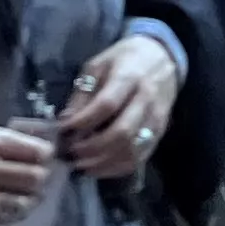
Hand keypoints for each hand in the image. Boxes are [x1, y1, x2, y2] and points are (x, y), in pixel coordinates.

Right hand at [0, 124, 59, 225]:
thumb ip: (0, 143)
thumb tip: (33, 152)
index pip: (39, 152)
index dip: (47, 158)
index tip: (45, 161)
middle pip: (35, 180)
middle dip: (41, 182)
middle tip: (38, 183)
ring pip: (20, 205)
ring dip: (27, 203)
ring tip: (25, 200)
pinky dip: (6, 217)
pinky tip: (3, 211)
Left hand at [54, 34, 182, 178]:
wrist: (161, 57)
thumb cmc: (124, 59)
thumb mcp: (97, 65)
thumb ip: (82, 93)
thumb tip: (65, 121)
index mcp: (128, 77)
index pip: (106, 105)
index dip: (83, 121)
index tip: (63, 130)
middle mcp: (146, 100)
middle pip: (121, 133)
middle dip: (92, 148)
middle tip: (71, 154)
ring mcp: (155, 118)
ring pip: (132, 150)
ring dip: (104, 163)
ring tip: (82, 165)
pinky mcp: (160, 132)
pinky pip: (140, 157)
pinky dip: (118, 168)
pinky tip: (99, 168)